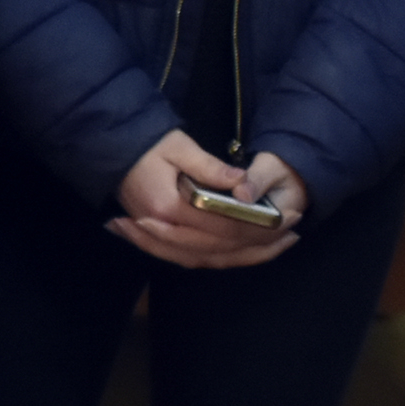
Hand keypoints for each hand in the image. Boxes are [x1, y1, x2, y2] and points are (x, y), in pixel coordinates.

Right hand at [111, 131, 300, 269]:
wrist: (111, 152)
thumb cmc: (147, 146)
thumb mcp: (178, 146)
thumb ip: (209, 166)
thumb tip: (242, 181)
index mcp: (169, 207)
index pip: (222, 226)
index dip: (258, 224)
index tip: (289, 216)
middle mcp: (164, 230)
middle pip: (220, 248)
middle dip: (261, 242)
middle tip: (293, 233)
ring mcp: (160, 239)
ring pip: (210, 259)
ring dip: (247, 256)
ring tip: (279, 247)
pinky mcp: (160, 241)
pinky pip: (194, 260)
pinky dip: (222, 259)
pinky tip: (246, 254)